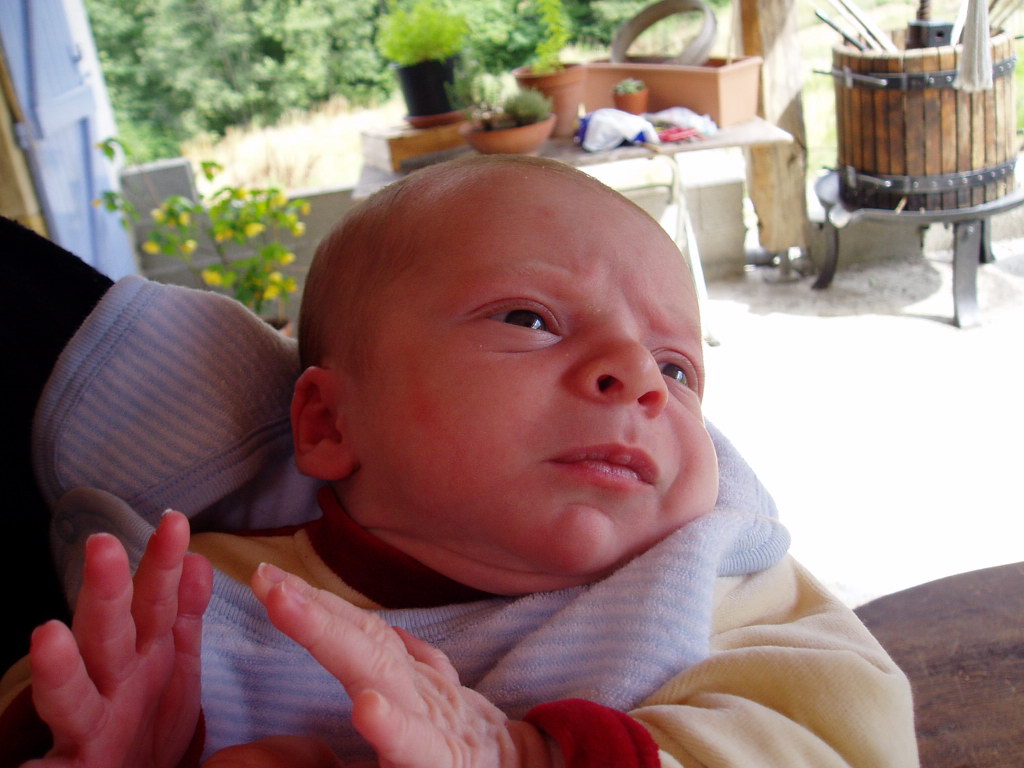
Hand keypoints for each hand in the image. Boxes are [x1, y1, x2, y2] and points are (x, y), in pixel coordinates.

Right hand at [24, 511, 212, 767]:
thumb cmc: (143, 718)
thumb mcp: (171, 662)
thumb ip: (182, 613)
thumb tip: (196, 558)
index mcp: (144, 655)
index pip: (154, 600)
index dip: (163, 562)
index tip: (176, 521)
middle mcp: (112, 683)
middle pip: (108, 633)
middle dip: (107, 592)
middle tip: (103, 545)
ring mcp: (87, 727)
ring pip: (72, 696)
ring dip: (59, 668)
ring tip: (46, 635)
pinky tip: (27, 767)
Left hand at [249, 564, 560, 767]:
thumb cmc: (468, 745)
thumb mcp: (437, 701)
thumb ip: (413, 665)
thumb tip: (386, 632)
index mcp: (409, 681)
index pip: (361, 634)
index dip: (317, 604)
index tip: (269, 576)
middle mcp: (419, 693)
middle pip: (364, 643)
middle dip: (314, 610)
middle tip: (267, 578)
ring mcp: (432, 726)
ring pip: (381, 676)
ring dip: (333, 640)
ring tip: (287, 607)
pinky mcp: (443, 762)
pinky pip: (418, 747)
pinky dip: (393, 728)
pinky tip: (367, 709)